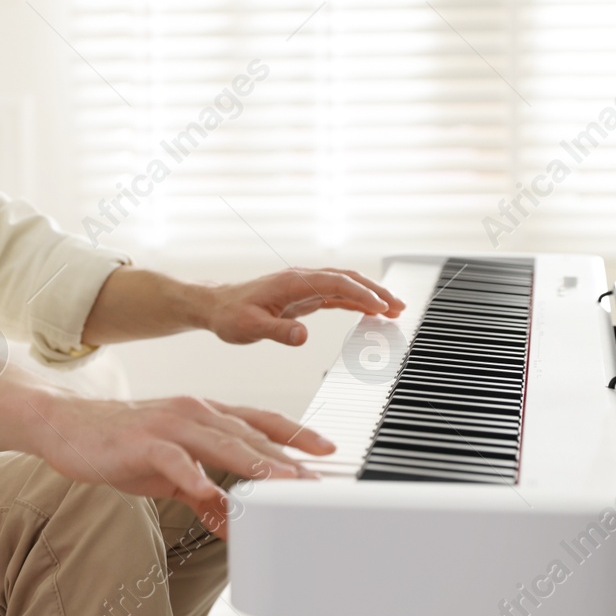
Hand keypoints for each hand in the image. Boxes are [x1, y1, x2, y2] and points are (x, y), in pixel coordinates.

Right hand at [28, 394, 335, 537]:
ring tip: (282, 484)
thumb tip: (230, 520)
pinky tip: (208, 492)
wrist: (66, 426)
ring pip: (221, 442)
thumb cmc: (121, 445)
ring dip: (254, 465)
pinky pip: (174, 460)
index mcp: (203, 416)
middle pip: (249, 435)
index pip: (259, 422)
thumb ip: (202, 492)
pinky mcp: (143, 442)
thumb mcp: (169, 472)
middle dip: (286, 459)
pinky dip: (193, 475)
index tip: (327, 448)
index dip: (295, 434)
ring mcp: (169, 425)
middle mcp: (193, 413)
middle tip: (316, 480)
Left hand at [202, 267, 404, 346]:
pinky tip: (371, 311)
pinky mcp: (305, 296)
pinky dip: (357, 301)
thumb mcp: (250, 327)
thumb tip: (303, 336)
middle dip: (375, 291)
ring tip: (395, 309)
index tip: (380, 307)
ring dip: (370, 295)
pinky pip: (337, 296)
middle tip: (399, 307)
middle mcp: (302, 280)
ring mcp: (305, 287)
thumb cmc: (231, 315)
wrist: (216, 307)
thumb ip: (277, 331)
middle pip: (347, 279)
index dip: (360, 293)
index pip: (335, 283)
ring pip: (345, 286)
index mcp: (293, 282)